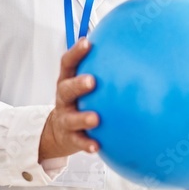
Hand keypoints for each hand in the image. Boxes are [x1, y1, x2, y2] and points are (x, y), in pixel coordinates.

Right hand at [39, 37, 100, 160]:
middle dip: (78, 84)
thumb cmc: (78, 100)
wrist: (58, 131)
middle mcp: (63, 98)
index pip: (68, 63)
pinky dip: (86, 144)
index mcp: (67, 81)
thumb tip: (130, 47)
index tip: (87, 42)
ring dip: (83, 118)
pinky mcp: (70, 137)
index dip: (76, 52)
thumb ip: (101, 68)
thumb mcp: (82, 84)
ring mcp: (65, 118)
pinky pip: (78, 141)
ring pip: (71, 118)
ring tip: (95, 119)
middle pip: (66, 89)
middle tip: (92, 81)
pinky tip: (97, 146)